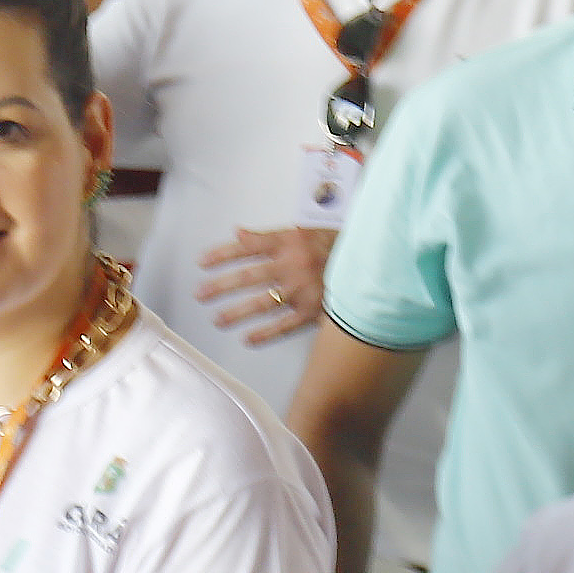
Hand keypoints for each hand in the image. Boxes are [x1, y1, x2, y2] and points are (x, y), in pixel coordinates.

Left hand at [196, 225, 333, 342]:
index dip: (222, 255)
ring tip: (218, 320)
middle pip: (249, 277)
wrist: (372, 264)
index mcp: (290, 242)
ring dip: (236, 313)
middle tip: (201, 294)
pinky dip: (265, 334)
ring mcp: (304, 289)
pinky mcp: (315, 310)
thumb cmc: (336, 247)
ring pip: (262, 303)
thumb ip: (270, 236)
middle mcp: (294, 264)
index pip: (248, 247)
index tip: (203, 263)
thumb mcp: (304, 233)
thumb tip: (239, 233)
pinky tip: (248, 339)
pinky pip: (284, 325)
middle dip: (221, 287)